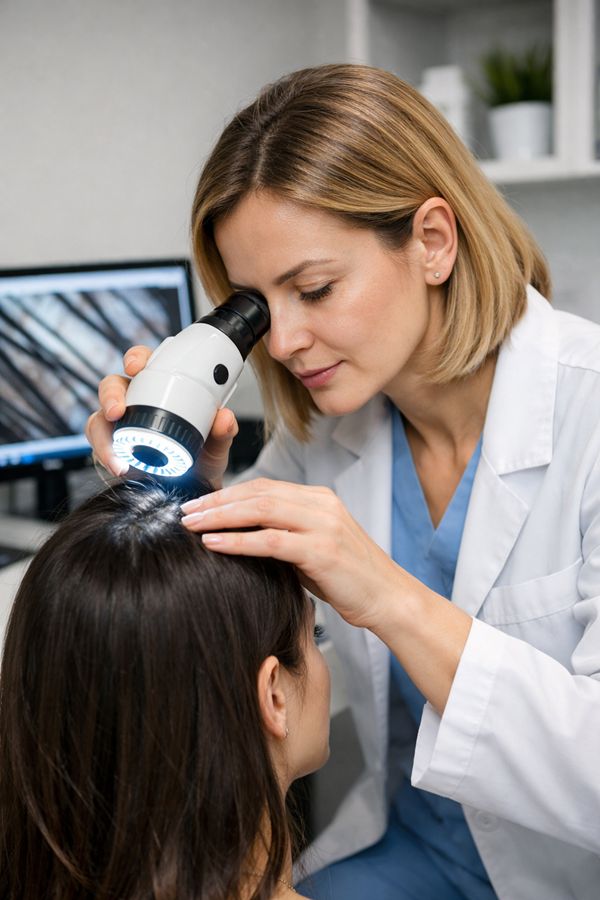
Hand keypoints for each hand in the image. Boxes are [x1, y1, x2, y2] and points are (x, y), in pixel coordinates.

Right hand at [85, 345, 237, 486]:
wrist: (196, 490)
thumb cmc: (203, 458)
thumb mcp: (217, 445)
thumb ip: (222, 432)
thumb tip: (224, 418)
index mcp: (161, 389)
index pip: (144, 363)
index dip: (136, 358)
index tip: (136, 366)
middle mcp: (136, 402)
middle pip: (112, 386)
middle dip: (110, 395)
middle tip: (116, 411)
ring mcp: (120, 426)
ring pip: (99, 418)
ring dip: (102, 434)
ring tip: (117, 456)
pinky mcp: (111, 449)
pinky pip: (100, 446)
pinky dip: (105, 456)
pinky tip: (118, 467)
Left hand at [180, 477, 412, 629]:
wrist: (389, 599)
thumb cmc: (349, 579)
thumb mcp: (313, 549)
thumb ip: (283, 536)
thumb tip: (240, 536)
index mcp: (319, 499)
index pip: (263, 487)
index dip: (227, 493)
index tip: (198, 504)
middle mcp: (321, 504)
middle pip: (257, 493)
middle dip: (217, 501)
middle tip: (185, 511)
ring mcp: (324, 525)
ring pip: (260, 511)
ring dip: (220, 516)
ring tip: (192, 525)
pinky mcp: (323, 550)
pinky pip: (271, 541)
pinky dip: (238, 541)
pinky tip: (214, 544)